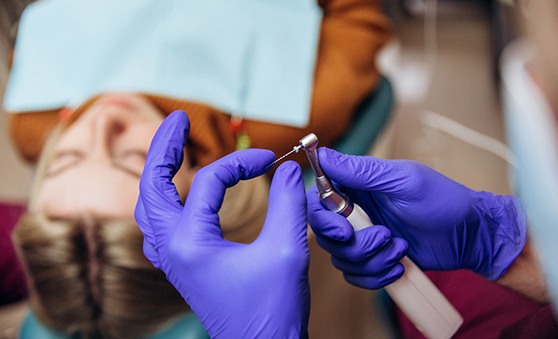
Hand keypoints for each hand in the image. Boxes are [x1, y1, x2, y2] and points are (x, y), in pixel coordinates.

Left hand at [135, 111, 309, 337]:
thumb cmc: (272, 308)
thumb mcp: (286, 249)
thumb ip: (287, 202)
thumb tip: (288, 168)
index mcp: (190, 241)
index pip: (212, 180)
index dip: (244, 162)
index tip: (272, 158)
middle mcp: (171, 248)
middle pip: (153, 185)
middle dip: (164, 147)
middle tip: (178, 119)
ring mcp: (172, 260)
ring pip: (149, 206)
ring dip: (158, 174)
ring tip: (170, 148)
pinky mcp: (181, 267)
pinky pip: (158, 226)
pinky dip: (162, 202)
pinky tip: (173, 196)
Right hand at [307, 147, 526, 279]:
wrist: (468, 236)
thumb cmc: (442, 200)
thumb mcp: (402, 180)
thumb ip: (360, 171)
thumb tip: (324, 153)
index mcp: (356, 186)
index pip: (317, 200)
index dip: (322, 219)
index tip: (344, 230)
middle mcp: (354, 212)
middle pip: (325, 235)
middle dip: (354, 244)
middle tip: (383, 237)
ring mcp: (363, 237)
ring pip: (341, 258)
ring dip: (371, 259)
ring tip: (399, 248)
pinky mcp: (372, 259)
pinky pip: (355, 275)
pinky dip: (375, 275)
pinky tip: (397, 265)